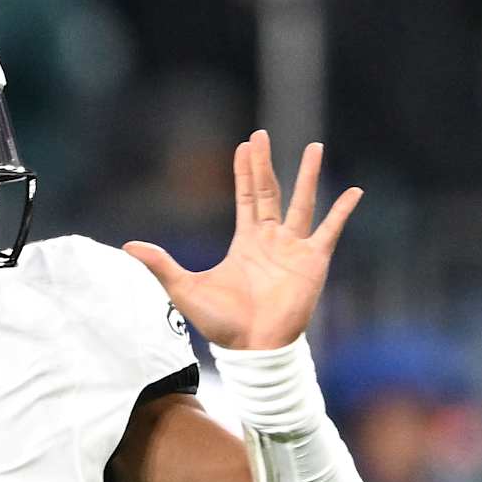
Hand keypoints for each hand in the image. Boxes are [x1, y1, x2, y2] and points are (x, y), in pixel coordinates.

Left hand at [122, 131, 362, 349]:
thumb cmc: (221, 324)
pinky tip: (355, 191)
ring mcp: (294, 249)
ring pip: (303, 202)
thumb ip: (160, 264)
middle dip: (266, 163)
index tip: (245, 145)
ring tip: (315, 147)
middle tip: (262, 133)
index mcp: (246, 242)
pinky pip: (330, 230)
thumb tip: (126, 246)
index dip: (245, 172)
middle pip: (270, 191)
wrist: (253, 347)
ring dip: (308, 175)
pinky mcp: (313, 261)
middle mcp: (271, 240)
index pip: (247, 198)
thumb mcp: (184, 288)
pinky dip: (342, 211)